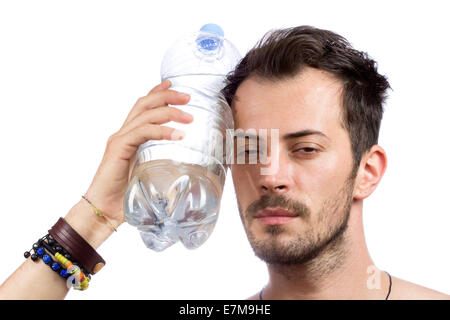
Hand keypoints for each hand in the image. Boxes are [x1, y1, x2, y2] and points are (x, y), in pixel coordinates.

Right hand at [83, 80, 192, 226]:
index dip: (156, 92)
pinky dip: (162, 131)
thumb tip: (184, 169)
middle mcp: (122, 133)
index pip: (142, 107)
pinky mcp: (118, 149)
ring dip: (170, 112)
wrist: (103, 210)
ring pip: (145, 115)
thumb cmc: (125, 196)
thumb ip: (159, 165)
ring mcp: (119, 139)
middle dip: (167, 96)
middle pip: (145, 104)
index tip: (173, 85)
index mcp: (128, 137)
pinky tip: (178, 135)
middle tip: (188, 97)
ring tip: (189, 117)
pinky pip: (142, 133)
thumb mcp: (147, 174)